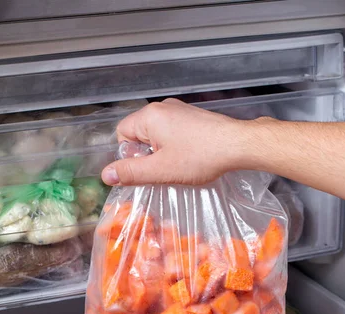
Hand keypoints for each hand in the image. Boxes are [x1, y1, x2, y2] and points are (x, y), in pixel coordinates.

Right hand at [102, 99, 253, 185]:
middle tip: (164, 169)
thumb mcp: (161, 170)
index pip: (122, 134)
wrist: (237, 145)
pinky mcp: (193, 118)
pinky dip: (176, 147)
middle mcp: (162, 107)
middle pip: (139, 134)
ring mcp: (179, 110)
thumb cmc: (201, 156)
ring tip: (180, 165)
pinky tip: (190, 158)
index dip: (130, 155)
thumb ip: (131, 172)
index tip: (147, 168)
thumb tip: (106, 175)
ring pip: (157, 135)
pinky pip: (173, 132)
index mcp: (149, 116)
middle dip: (147, 155)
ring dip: (163, 152)